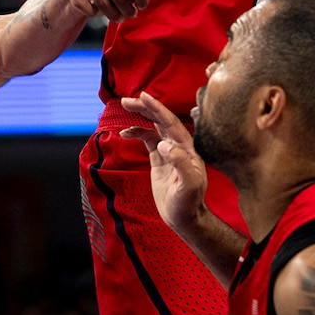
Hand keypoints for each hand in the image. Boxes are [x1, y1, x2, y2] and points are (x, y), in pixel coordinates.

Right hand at [119, 91, 208, 234]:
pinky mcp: (159, 159)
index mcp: (188, 148)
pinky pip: (147, 139)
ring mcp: (169, 151)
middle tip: (127, 99)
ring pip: (154, 126)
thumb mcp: (188, 185)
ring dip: (140, 116)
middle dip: (145, 107)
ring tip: (125, 106)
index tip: (144, 96)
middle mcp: (179, 145)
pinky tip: (125, 132)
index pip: (171, 122)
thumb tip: (163, 144)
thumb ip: (179, 162)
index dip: (157, 108)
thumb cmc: (189, 203)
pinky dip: (136, 133)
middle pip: (161, 120)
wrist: (184, 217)